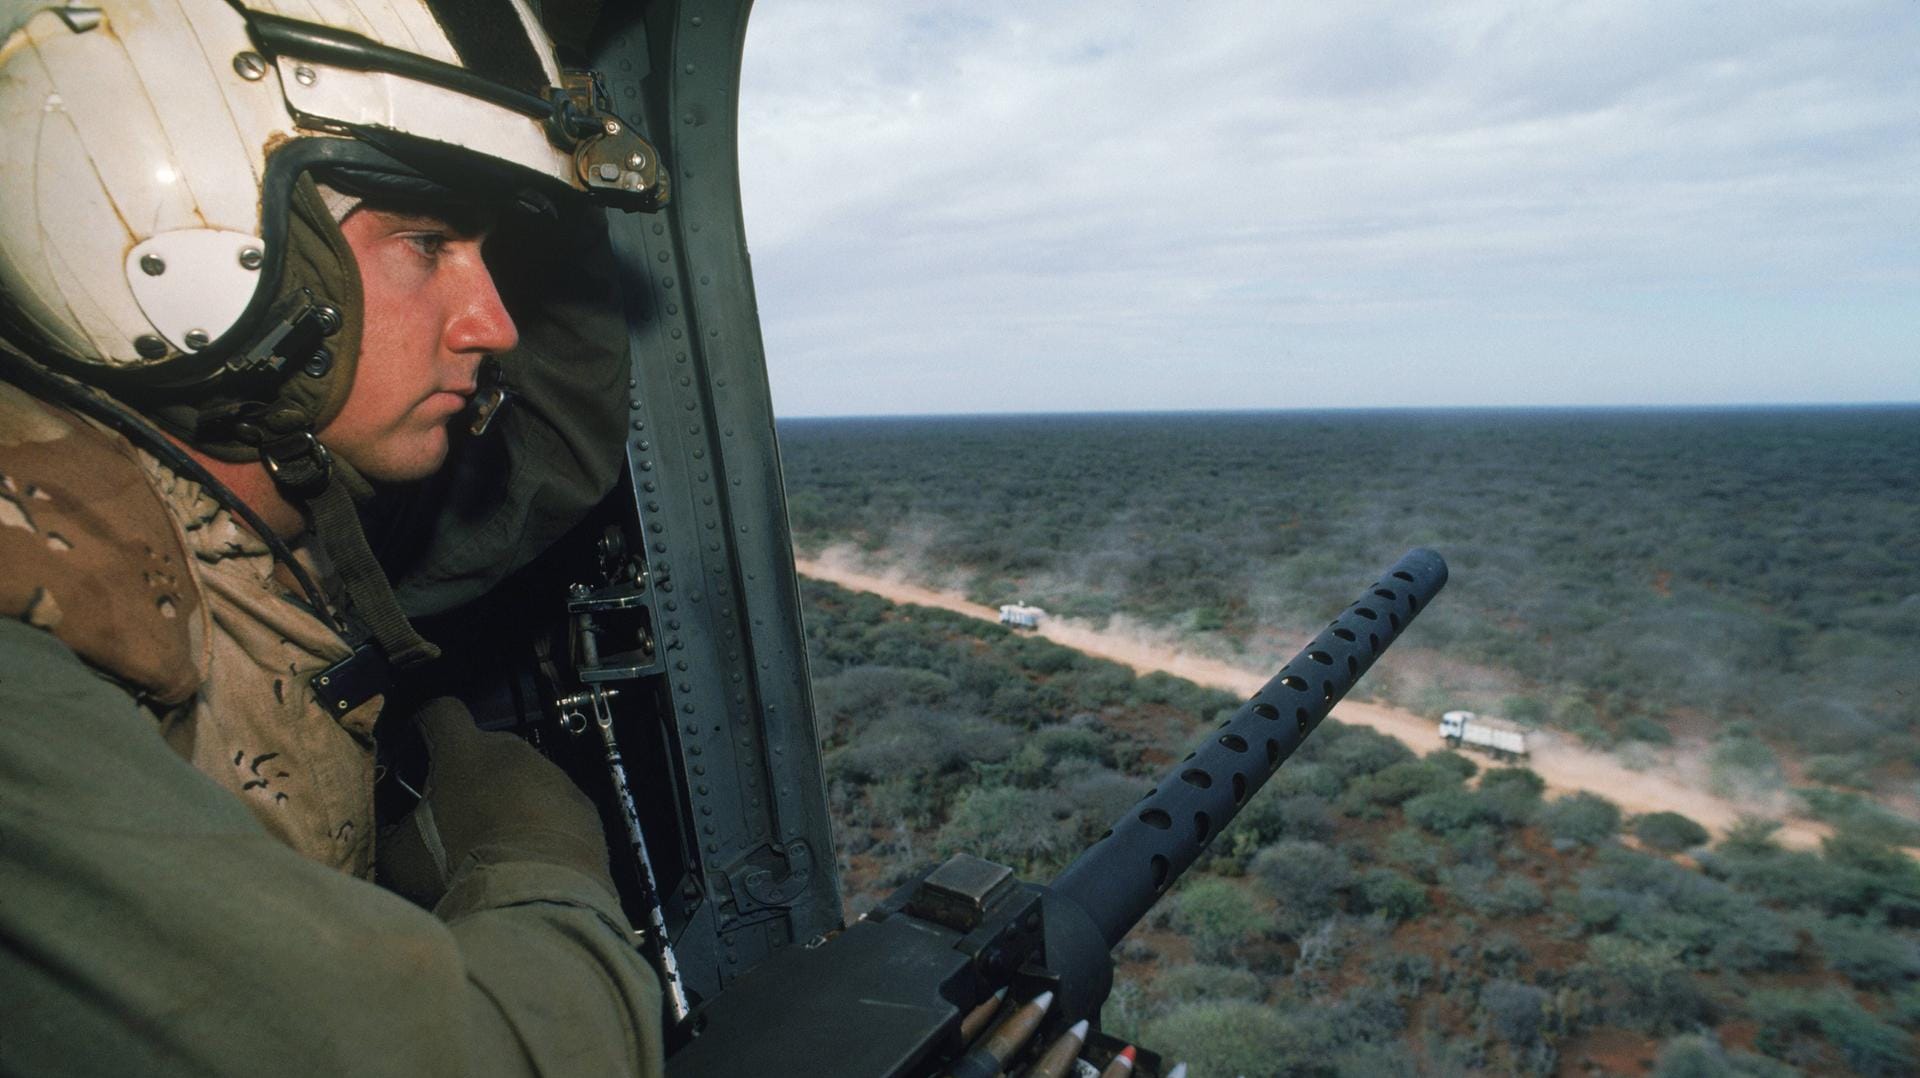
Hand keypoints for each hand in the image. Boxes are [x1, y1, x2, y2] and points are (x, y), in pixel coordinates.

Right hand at [378, 697, 613, 907]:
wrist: (534, 899)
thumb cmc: (459, 869)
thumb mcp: (401, 856)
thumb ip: (393, 831)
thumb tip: (392, 831)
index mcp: (464, 752)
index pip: (442, 711)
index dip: (427, 724)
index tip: (419, 744)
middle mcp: (513, 752)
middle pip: (486, 747)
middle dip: (469, 772)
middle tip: (455, 812)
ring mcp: (554, 776)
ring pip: (524, 776)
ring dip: (509, 798)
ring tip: (496, 841)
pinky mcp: (583, 806)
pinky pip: (556, 805)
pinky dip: (544, 821)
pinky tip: (532, 854)